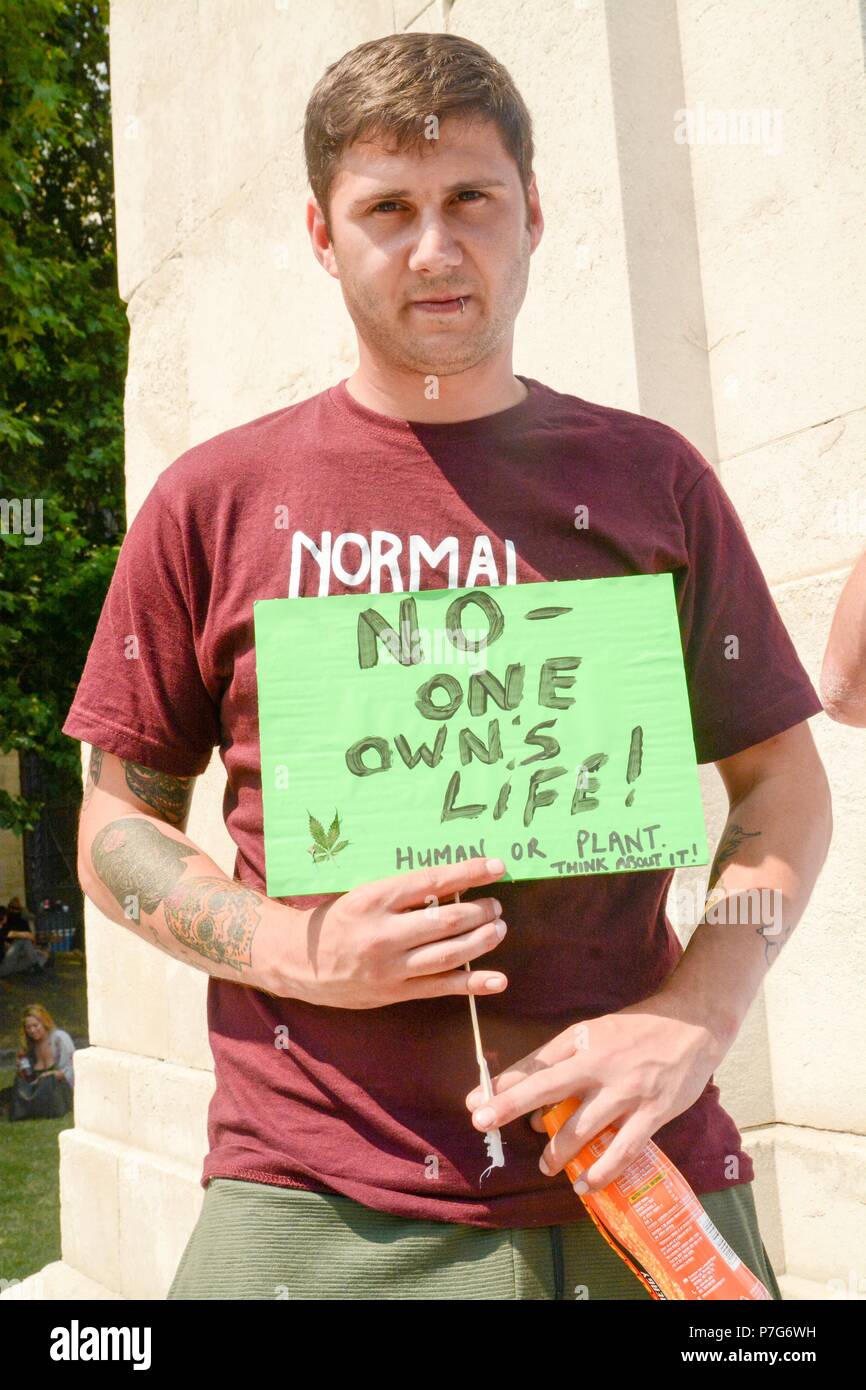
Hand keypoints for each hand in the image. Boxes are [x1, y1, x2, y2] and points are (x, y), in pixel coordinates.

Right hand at [279, 856, 508, 1008]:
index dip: (468, 873)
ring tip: (499, 928)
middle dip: (480, 911)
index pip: (432, 881)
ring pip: (448, 954)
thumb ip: (401, 893)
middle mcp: (383, 933)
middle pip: (446, 920)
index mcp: (374, 899)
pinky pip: (440, 988)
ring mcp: (390, 966)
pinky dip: (472, 983)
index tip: (496, 867)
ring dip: (481, 940)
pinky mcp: (395, 992)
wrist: (299, 962)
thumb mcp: (362, 895)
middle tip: (496, 905)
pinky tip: (497, 979)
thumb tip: (451, 882)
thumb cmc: (336, 920)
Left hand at [464, 994, 727, 1191]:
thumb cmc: (635, 1031)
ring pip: (583, 1128)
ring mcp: (627, 1092)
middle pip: (548, 1089)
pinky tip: (587, 1184)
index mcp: (583, 1043)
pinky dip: (603, 1171)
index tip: (475, 1104)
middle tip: (485, 1125)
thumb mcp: (592, 1033)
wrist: (693, 1026)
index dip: (504, 1086)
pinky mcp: (653, 1113)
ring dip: (558, 1152)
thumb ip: (559, 1061)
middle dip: (512, 1107)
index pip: (535, 1066)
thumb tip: (528, 1099)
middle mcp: (600, 1066)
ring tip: (547, 1166)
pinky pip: (623, 1149)